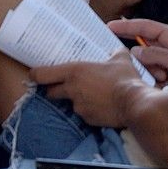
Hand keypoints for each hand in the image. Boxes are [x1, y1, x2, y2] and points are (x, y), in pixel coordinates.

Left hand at [31, 52, 147, 128]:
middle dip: (54, 89)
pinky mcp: (88, 119)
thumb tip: (117, 49)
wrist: (135, 104)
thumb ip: (115, 52)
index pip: (43, 74)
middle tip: (62, 85)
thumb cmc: (125, 78)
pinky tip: (100, 105)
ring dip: (75, 100)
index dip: (35, 75)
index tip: (33, 75)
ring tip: (90, 95)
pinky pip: (83, 113)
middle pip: (51, 91)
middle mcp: (72, 90)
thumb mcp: (121, 59)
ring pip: (70, 103)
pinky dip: (88, 110)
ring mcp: (79, 107)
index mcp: (74, 72)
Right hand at [108, 19, 167, 85]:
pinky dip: (155, 80)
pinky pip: (151, 74)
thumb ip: (155, 54)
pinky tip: (166, 84)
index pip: (146, 27)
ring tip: (165, 78)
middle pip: (145, 47)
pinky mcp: (166, 74)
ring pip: (147, 63)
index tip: (110, 26)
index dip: (127, 26)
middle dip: (144, 58)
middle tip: (151, 67)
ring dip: (152, 71)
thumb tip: (135, 52)